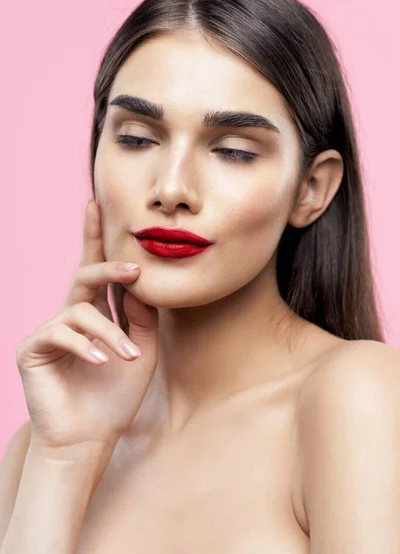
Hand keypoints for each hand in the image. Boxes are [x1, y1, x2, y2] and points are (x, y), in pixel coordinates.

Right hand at [16, 199, 158, 456]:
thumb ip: (142, 316)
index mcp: (95, 314)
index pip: (96, 271)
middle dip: (108, 268)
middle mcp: (70, 315)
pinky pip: (60, 332)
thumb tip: (141, 282)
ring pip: (81, 309)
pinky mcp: (33, 347)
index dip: (95, 237)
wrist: (90, 438)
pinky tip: (100, 361)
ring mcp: (50, 330)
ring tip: (128, 357)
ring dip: (110, 333)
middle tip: (134, 270)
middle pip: (84, 275)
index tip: (95, 203)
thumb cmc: (116, 396)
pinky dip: (85, 345)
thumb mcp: (142, 351)